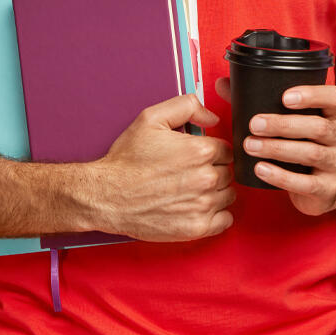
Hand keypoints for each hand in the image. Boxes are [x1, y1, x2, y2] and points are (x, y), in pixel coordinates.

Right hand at [89, 94, 234, 241]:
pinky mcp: (197, 228)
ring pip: (227, 195)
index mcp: (201, 150)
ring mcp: (203, 205)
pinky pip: (225, 220)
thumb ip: (187, 106)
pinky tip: (196, 207)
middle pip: (228, 172)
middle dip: (212, 171)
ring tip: (189, 190)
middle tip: (188, 174)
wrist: (107, 195)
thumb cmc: (127, 160)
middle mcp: (206, 178)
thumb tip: (212, 117)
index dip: (210, 152)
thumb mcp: (151, 118)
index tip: (195, 157)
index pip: (226, 150)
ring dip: (214, 192)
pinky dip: (216, 215)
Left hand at [219, 76, 335, 215]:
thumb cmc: (303, 144)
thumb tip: (223, 84)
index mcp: (332, 115)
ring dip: (278, 149)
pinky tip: (261, 170)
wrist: (324, 186)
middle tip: (254, 124)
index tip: (285, 96)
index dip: (313, 95)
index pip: (334, 98)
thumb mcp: (290, 121)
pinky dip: (282, 177)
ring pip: (312, 153)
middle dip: (284, 125)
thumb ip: (258, 101)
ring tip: (250, 146)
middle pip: (319, 127)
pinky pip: (307, 183)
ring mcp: (335, 163)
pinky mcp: (327, 188)